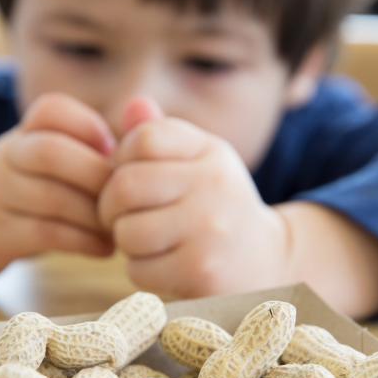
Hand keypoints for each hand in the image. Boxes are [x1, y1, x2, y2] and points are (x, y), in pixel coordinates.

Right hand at [0, 93, 115, 284]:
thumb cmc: (19, 199)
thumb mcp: (40, 167)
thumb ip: (84, 154)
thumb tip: (144, 145)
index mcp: (21, 136)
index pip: (51, 109)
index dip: (90, 127)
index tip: (113, 155)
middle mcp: (5, 159)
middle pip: (51, 151)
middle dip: (98, 176)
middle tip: (126, 200)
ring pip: (51, 198)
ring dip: (96, 216)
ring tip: (120, 229)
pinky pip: (44, 234)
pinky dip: (83, 242)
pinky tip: (104, 249)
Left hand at [99, 103, 288, 296]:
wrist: (267, 261)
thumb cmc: (217, 209)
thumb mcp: (200, 164)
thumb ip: (163, 137)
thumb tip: (133, 104)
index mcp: (211, 152)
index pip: (143, 139)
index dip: (121, 161)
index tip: (131, 179)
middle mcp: (214, 184)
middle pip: (125, 185)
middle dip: (111, 207)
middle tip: (123, 217)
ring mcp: (209, 228)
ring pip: (127, 231)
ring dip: (127, 243)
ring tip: (149, 242)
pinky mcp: (201, 270)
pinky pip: (138, 269)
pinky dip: (142, 272)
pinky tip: (164, 266)